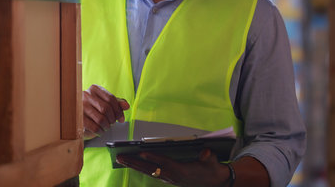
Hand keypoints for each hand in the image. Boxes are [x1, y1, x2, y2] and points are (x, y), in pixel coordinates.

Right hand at [82, 84, 129, 138]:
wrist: (77, 117)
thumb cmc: (93, 109)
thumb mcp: (106, 102)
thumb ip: (117, 103)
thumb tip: (126, 106)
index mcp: (95, 89)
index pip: (111, 98)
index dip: (119, 110)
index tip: (121, 118)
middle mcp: (86, 95)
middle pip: (106, 108)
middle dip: (113, 118)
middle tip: (113, 123)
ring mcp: (80, 106)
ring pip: (101, 119)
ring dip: (107, 126)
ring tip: (106, 126)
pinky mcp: (78, 118)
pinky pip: (94, 127)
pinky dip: (100, 131)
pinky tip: (100, 130)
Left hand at [116, 149, 230, 186]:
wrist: (215, 183)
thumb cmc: (212, 169)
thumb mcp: (212, 162)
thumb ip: (208, 157)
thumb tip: (206, 152)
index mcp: (181, 171)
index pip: (164, 162)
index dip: (154, 157)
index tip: (142, 151)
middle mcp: (172, 176)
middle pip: (150, 169)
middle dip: (134, 162)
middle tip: (119, 156)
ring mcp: (168, 178)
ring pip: (148, 171)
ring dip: (133, 165)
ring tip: (120, 158)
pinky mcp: (168, 178)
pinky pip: (151, 172)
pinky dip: (140, 167)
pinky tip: (132, 162)